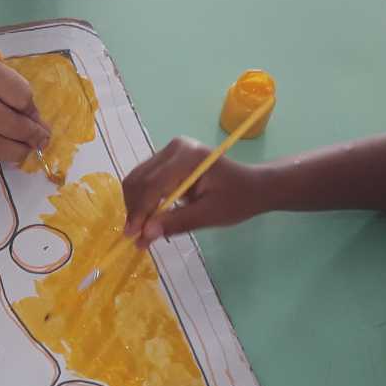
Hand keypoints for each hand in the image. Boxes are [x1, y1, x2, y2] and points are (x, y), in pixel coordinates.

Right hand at [0, 35, 49, 163]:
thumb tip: (34, 120)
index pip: (19, 96)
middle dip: (31, 135)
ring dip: (16, 151)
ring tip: (27, 150)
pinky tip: (3, 148)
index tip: (36, 116)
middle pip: (8, 124)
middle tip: (41, 139)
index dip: (32, 110)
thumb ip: (11, 87)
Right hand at [120, 137, 269, 243]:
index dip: (140, 211)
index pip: (153, 184)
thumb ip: (177, 222)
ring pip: (138, 179)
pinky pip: (145, 180)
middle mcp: (174, 148)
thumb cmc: (238, 199)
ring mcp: (169, 152)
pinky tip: (148, 218)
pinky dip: (142, 201)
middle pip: (140, 179)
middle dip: (135, 209)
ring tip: (141, 231)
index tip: (133, 235)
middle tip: (136, 237)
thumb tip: (146, 234)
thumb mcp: (210, 215)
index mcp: (188, 156)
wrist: (253, 186)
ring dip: (135, 206)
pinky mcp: (167, 160)